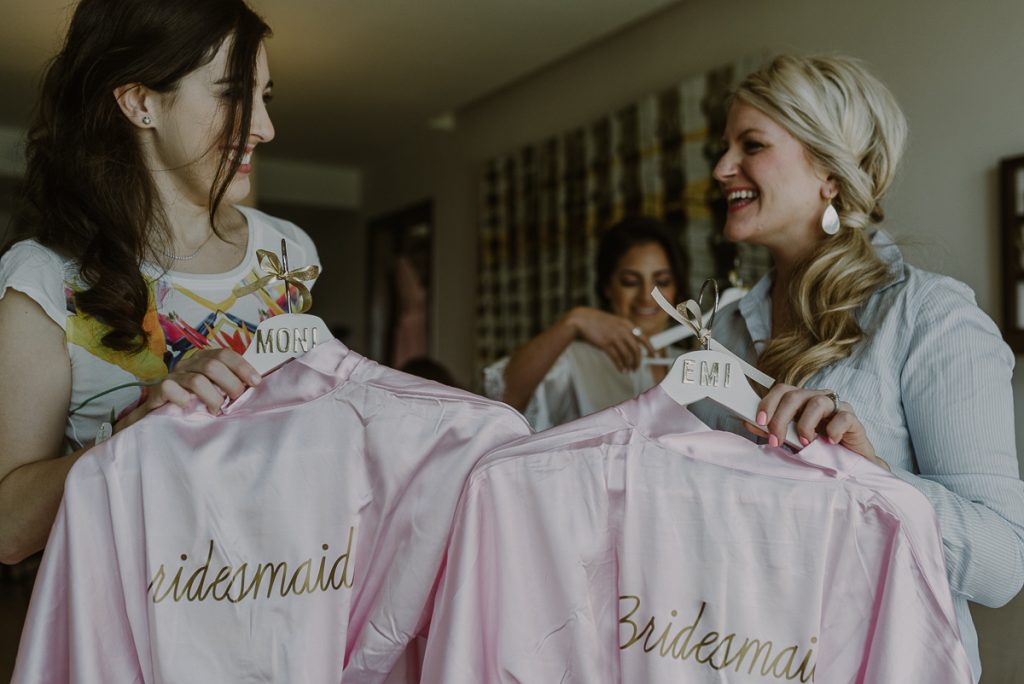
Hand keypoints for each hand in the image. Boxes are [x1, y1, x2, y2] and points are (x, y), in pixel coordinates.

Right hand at [114, 348, 259, 431]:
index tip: (256, 382)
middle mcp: (188, 364)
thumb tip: (257, 384)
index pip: (224, 354)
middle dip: (230, 383)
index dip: (242, 367)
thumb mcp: (216, 390)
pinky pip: (170, 389)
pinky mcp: (158, 390)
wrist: (160, 414)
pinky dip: (184, 399)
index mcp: (204, 359)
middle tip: (236, 399)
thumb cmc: (195, 402)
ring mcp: (173, 376)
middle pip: (213, 365)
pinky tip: (190, 407)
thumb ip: (231, 384)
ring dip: (213, 397)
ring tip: (217, 410)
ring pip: (197, 380)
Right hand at [564, 307, 654, 371]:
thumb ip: (623, 331)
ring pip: (627, 355)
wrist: (580, 320)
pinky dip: (620, 366)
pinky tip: (621, 370)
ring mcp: (614, 337)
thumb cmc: (595, 322)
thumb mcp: (613, 322)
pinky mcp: (605, 344)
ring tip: (629, 371)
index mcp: (626, 324)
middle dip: (638, 361)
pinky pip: (616, 358)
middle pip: (636, 349)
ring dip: (629, 365)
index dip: (650, 348)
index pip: (643, 337)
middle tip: (637, 368)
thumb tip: (632, 344)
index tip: (655, 355)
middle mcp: (622, 330)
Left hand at [745, 383, 889, 470]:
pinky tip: (830, 442)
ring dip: (806, 425)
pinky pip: (842, 417)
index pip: (782, 390)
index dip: (768, 403)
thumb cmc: (819, 449)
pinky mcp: (853, 419)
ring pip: (817, 402)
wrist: (850, 464)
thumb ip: (773, 429)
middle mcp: (818, 398)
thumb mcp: (791, 439)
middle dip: (780, 419)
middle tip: (776, 440)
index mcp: (802, 400)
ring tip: (806, 442)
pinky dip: (833, 430)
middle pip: (795, 396)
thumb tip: (749, 422)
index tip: (759, 421)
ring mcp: (837, 406)